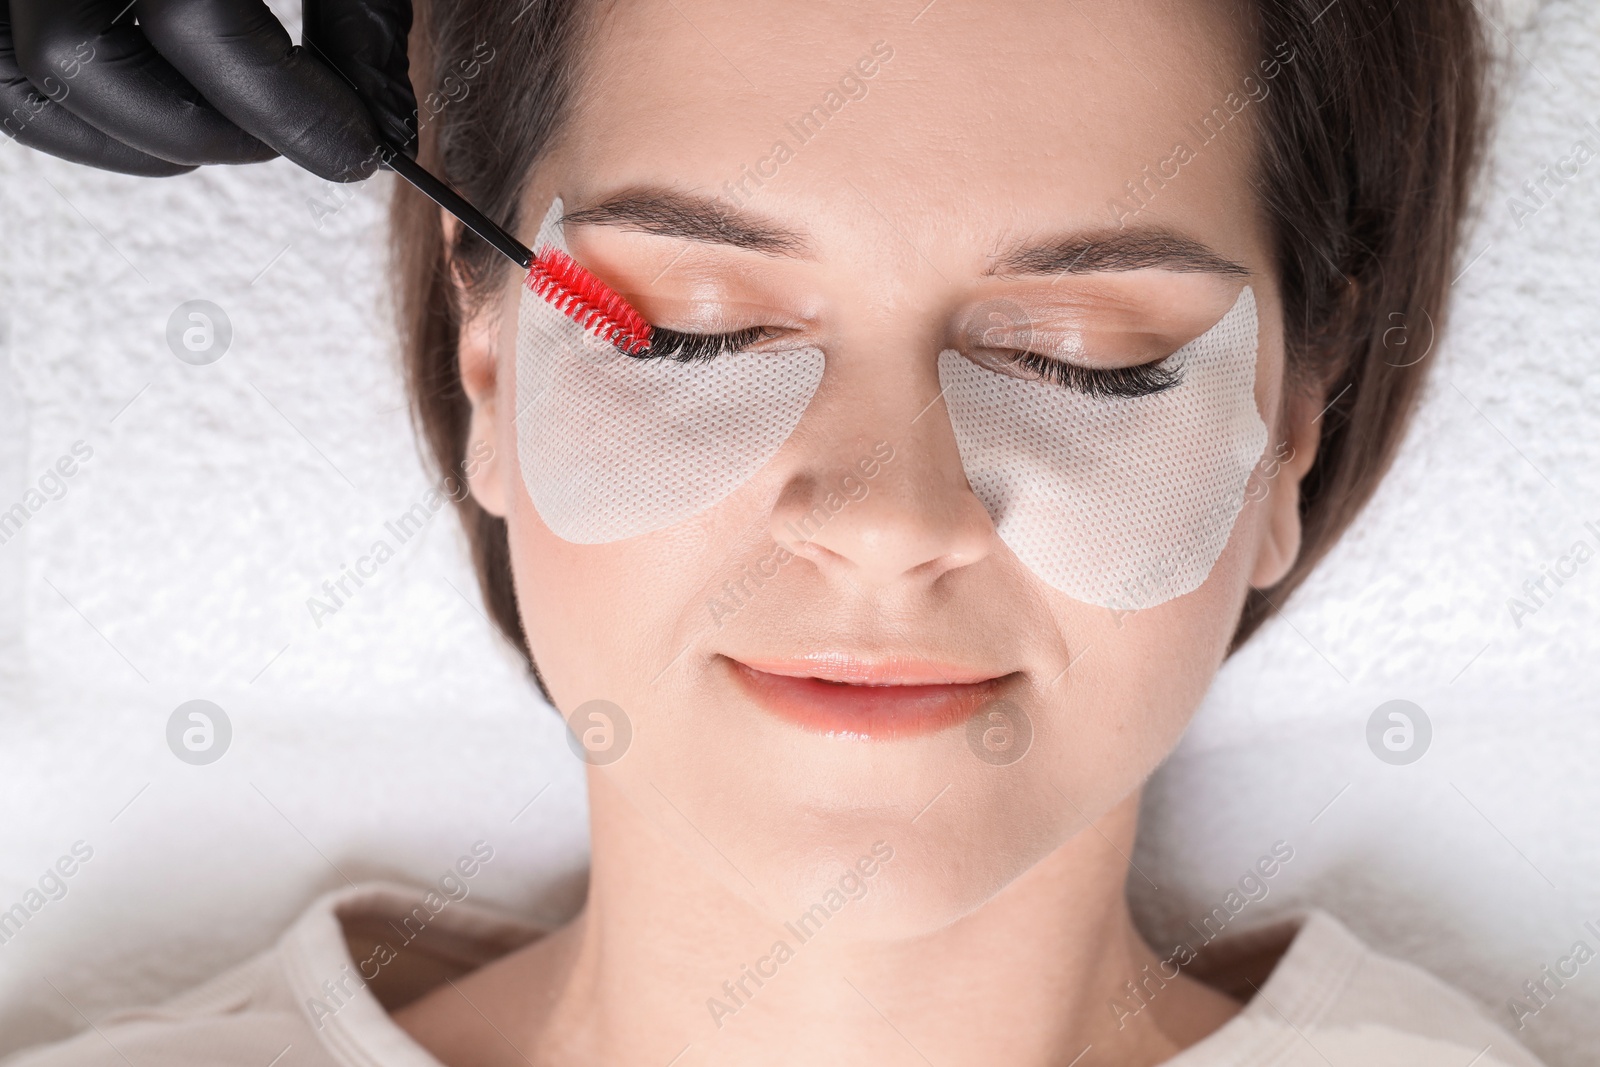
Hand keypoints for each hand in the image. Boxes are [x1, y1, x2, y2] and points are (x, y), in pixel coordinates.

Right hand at [0, 0, 416, 180]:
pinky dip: (83, 110)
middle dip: (193, 126)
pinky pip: (6, 67)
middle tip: (286, 140)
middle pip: (73, 56)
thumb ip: (362, 15)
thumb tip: (383, 127)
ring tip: (224, 134)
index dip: (290, 106)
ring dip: (123, 133)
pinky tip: (169, 105)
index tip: (362, 147)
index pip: (195, 25)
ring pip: (17, 76)